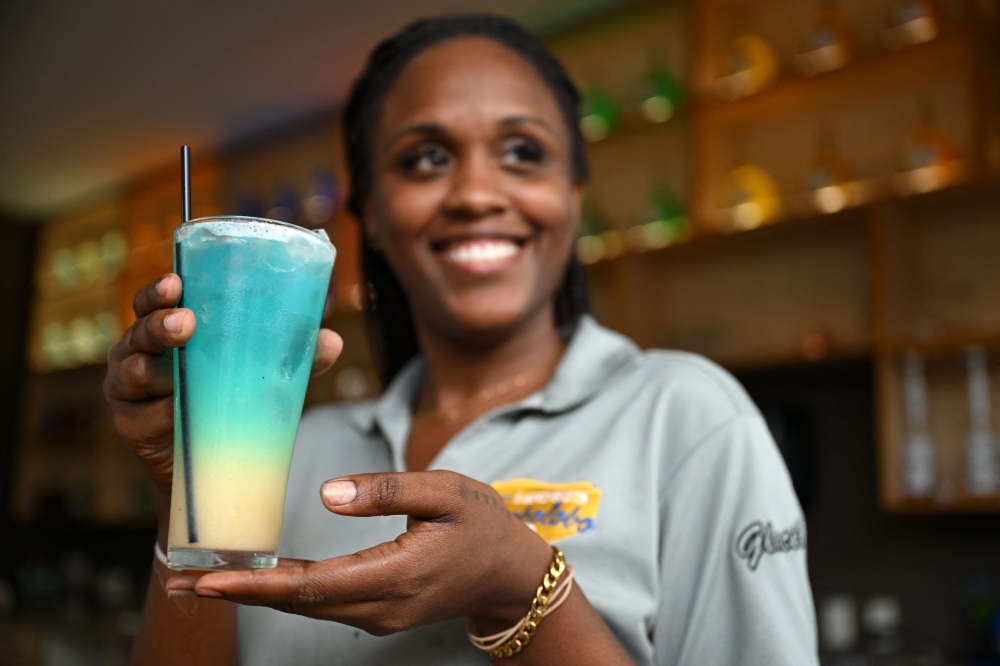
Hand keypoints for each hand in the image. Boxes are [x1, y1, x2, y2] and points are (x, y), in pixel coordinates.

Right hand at [103, 273, 343, 493]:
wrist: (210, 458)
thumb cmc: (229, 397)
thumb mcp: (259, 372)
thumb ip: (291, 355)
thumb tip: (332, 341)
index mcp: (167, 327)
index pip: (156, 300)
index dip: (160, 290)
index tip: (176, 281)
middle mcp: (140, 350)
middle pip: (140, 328)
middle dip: (158, 323)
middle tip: (186, 322)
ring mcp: (129, 387)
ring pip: (135, 370)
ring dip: (153, 367)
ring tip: (174, 371)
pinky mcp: (130, 423)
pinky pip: (140, 414)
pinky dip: (159, 411)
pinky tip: (173, 410)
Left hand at [164, 471, 553, 635]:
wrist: (512, 573)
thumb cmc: (483, 524)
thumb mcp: (446, 492)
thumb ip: (388, 491)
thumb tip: (326, 494)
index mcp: (396, 575)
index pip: (310, 585)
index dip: (254, 584)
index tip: (203, 581)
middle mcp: (380, 606)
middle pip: (296, 603)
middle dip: (235, 593)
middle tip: (176, 582)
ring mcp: (379, 615)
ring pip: (305, 607)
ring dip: (254, 594)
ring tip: (202, 581)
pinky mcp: (379, 611)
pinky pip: (322, 605)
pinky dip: (283, 593)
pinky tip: (258, 580)